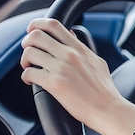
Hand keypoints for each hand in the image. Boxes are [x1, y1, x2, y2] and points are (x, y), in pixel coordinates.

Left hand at [20, 18, 133, 134]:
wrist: (109, 110)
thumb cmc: (105, 92)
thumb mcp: (98, 63)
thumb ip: (83, 48)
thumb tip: (71, 34)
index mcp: (79, 49)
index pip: (53, 24)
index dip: (37, 25)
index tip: (33, 32)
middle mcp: (70, 55)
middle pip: (36, 35)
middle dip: (27, 42)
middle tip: (30, 52)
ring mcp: (62, 69)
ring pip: (29, 53)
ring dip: (25, 60)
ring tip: (30, 68)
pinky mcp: (55, 84)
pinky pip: (29, 73)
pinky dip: (26, 77)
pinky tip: (31, 82)